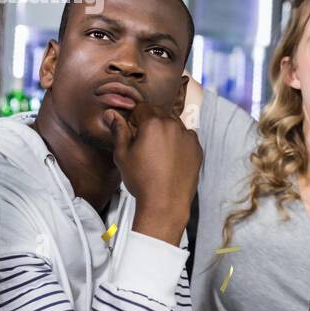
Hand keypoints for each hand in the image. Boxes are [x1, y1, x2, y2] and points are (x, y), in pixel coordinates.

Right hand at [106, 102, 201, 244]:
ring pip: (174, 124)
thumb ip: (118, 130)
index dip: (134, 117)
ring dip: (165, 129)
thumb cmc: (141, 180)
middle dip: (150, 121)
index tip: (132, 128)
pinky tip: (170, 156)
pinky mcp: (197, 149)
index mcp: (154, 123)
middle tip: (143, 140)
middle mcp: (174, 125)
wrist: (166, 203)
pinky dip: (178, 140)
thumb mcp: (122, 155)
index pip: (142, 107)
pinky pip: (186, 137)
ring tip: (157, 149)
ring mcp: (188, 137)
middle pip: (160, 113)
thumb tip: (112, 113)